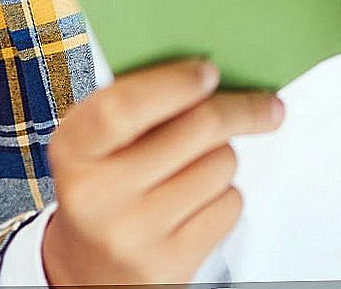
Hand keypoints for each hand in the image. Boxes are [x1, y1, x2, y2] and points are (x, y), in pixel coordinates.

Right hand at [41, 58, 284, 285]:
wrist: (91, 269)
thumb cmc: (105, 184)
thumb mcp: (97, 142)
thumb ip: (138, 103)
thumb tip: (212, 74)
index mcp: (73, 148)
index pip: (123, 107)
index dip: (173, 84)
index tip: (210, 71)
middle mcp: (97, 194)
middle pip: (196, 129)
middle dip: (239, 110)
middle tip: (267, 104)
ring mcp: (133, 233)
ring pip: (221, 164)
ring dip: (223, 156)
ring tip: (198, 165)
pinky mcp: (169, 263)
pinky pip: (229, 204)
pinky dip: (226, 195)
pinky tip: (199, 201)